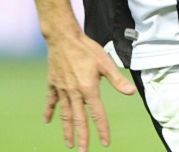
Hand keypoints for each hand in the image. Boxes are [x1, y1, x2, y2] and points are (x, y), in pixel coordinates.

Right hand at [44, 31, 135, 150]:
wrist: (63, 37)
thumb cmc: (86, 48)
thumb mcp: (105, 62)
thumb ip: (117, 80)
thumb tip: (131, 93)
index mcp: (89, 89)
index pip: (98, 114)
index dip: (102, 129)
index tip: (105, 143)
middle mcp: (74, 93)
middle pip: (79, 120)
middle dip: (82, 137)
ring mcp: (62, 89)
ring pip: (65, 115)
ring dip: (67, 130)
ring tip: (69, 143)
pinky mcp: (53, 84)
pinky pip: (51, 101)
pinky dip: (49, 111)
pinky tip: (47, 121)